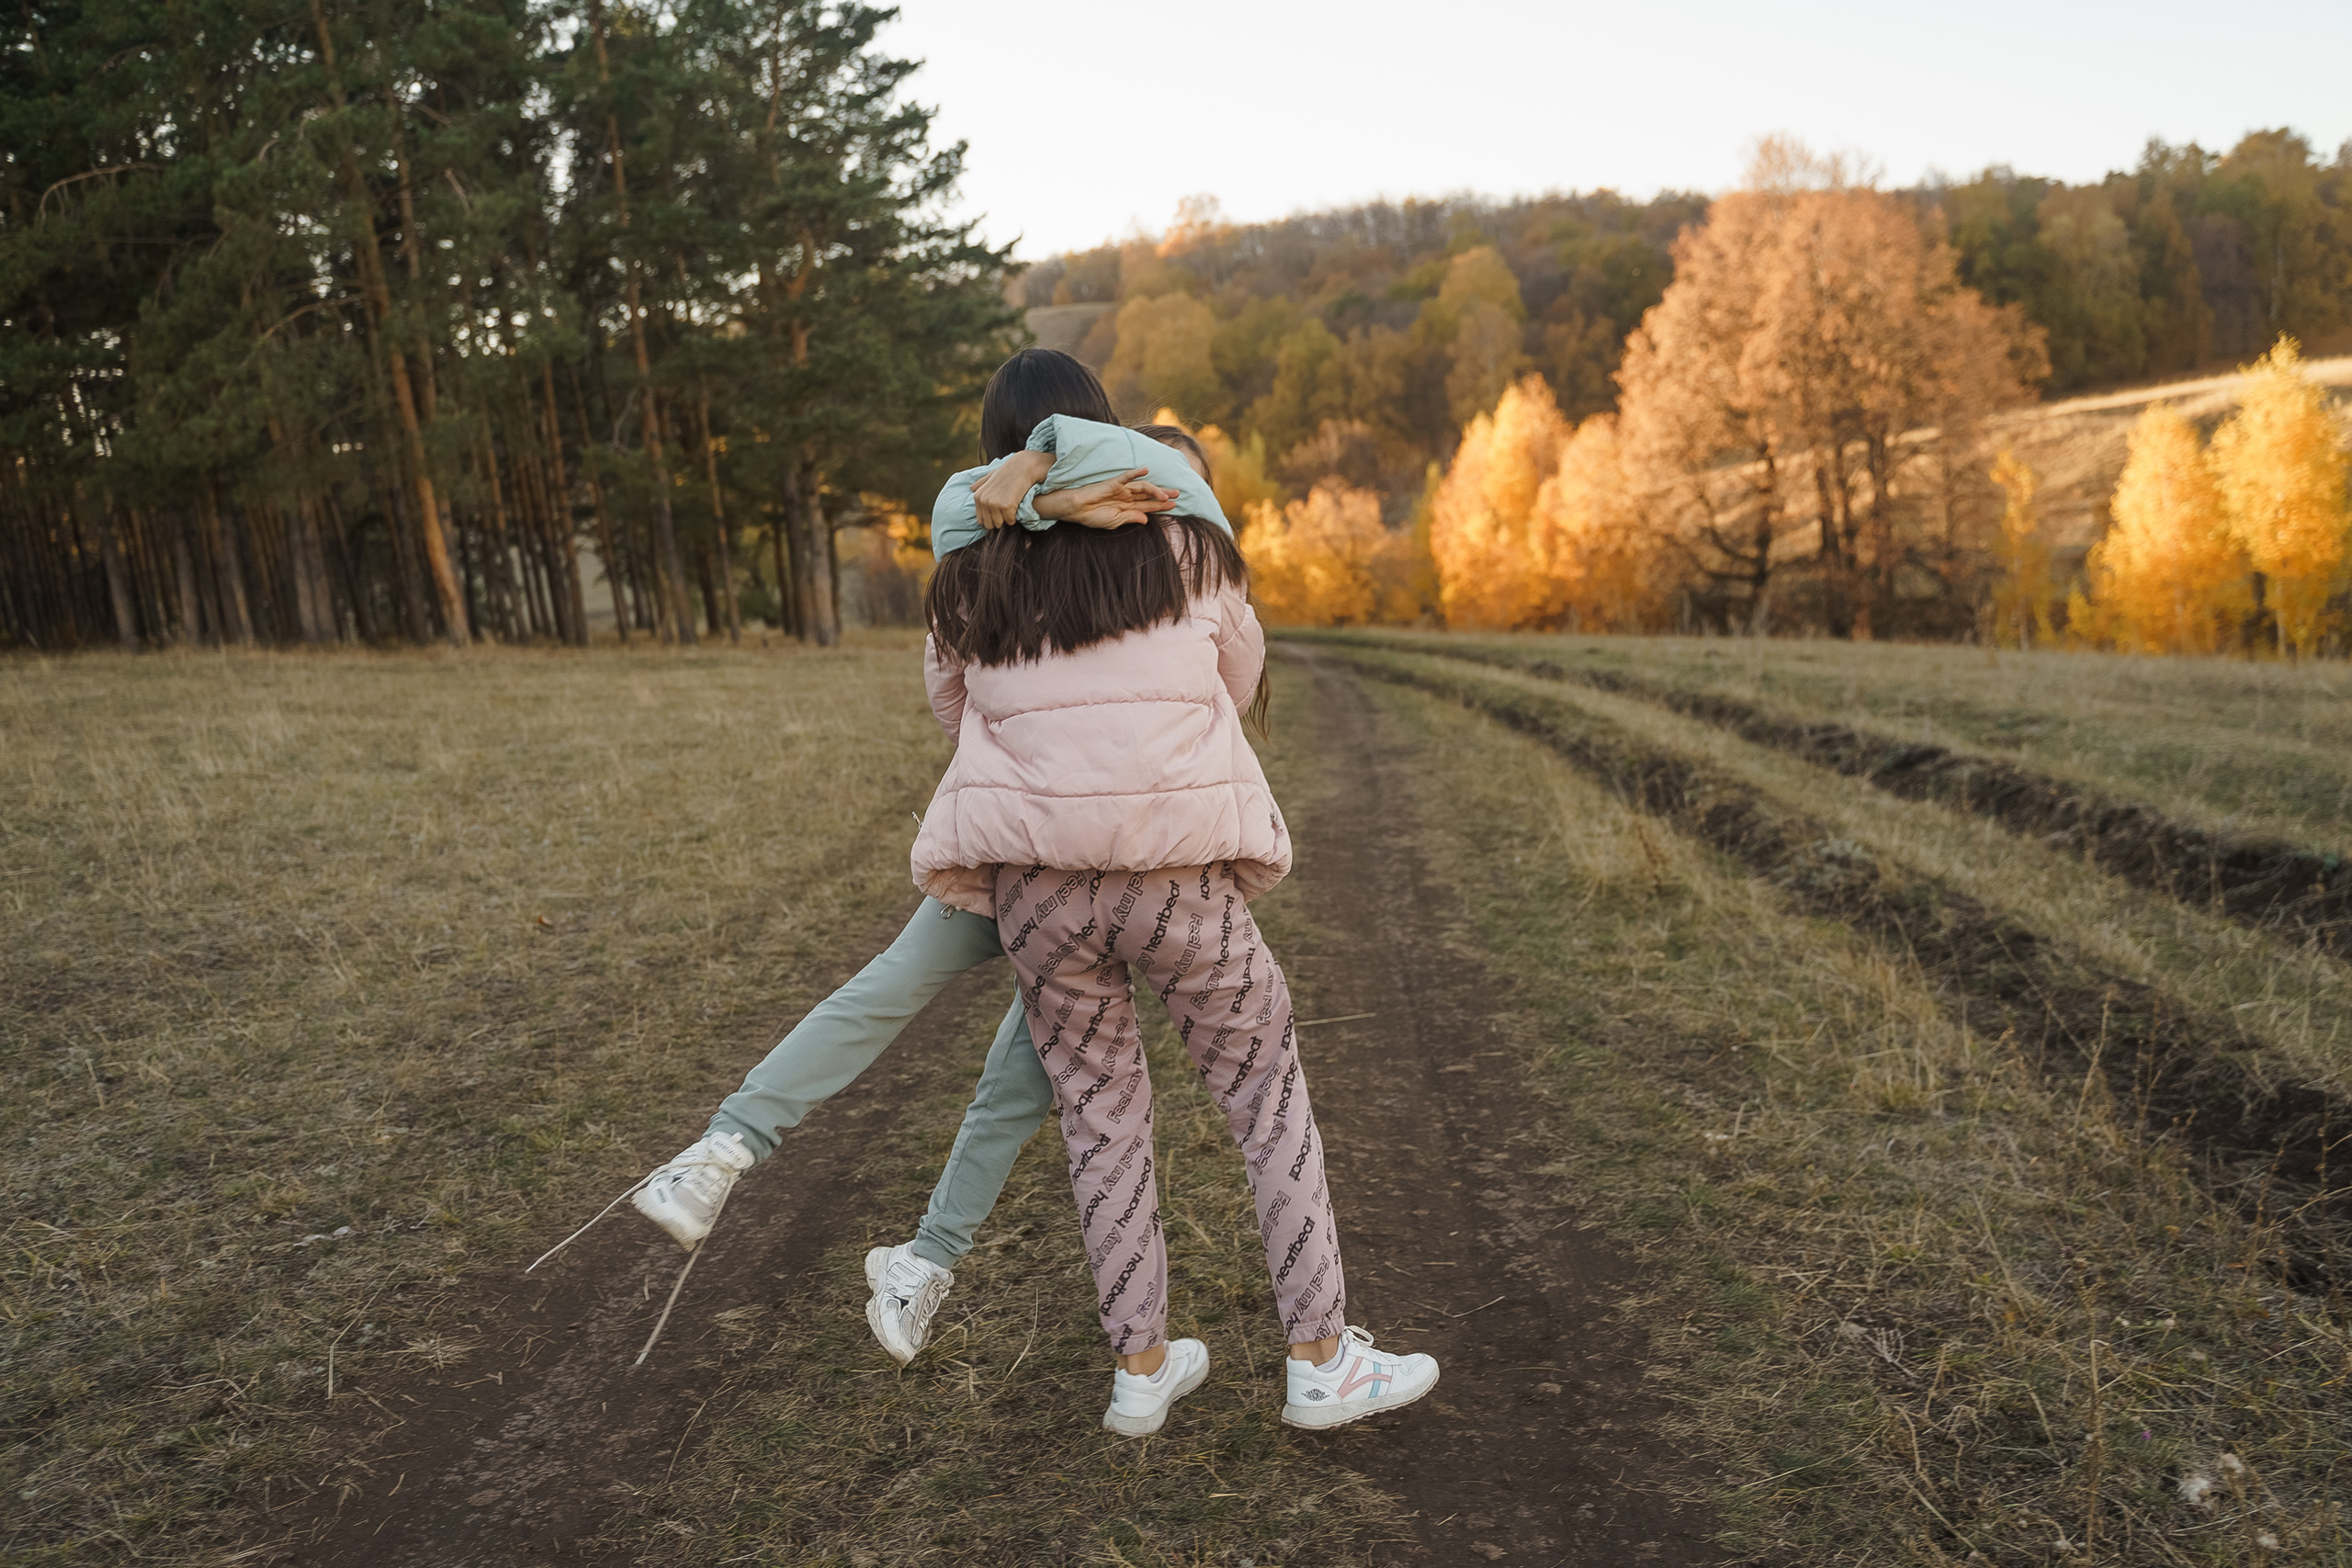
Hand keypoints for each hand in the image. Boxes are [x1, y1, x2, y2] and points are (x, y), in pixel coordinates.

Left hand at [970, 450, 1053, 529]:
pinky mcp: (1006, 506)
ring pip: (1000, 523)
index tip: (999, 513)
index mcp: (978, 496)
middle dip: (999, 521)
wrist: (1022, 467)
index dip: (991, 519)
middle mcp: (984, 501)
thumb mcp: (991, 476)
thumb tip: (971, 488)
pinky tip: (1016, 507)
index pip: (981, 520)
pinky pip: (1010, 521)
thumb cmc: (1007, 472)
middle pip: (990, 524)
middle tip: (1006, 511)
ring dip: (1007, 519)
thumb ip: (981, 483)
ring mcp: (995, 503)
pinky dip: (1014, 517)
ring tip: (1011, 508)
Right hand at [1033, 468, 1179, 529]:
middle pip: (1149, 495)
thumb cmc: (1093, 517)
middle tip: (1178, 494)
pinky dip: (1135, 473)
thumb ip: (1130, 518)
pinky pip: (1126, 477)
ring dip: (1155, 490)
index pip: (1148, 506)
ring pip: (1142, 487)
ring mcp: (1121, 489)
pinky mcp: (1113, 483)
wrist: (1077, 510)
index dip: (1161, 506)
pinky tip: (1145, 470)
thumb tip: (1146, 520)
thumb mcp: (1115, 522)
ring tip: (1166, 495)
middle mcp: (1127, 497)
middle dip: (1163, 495)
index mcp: (1127, 507)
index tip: (1175, 506)